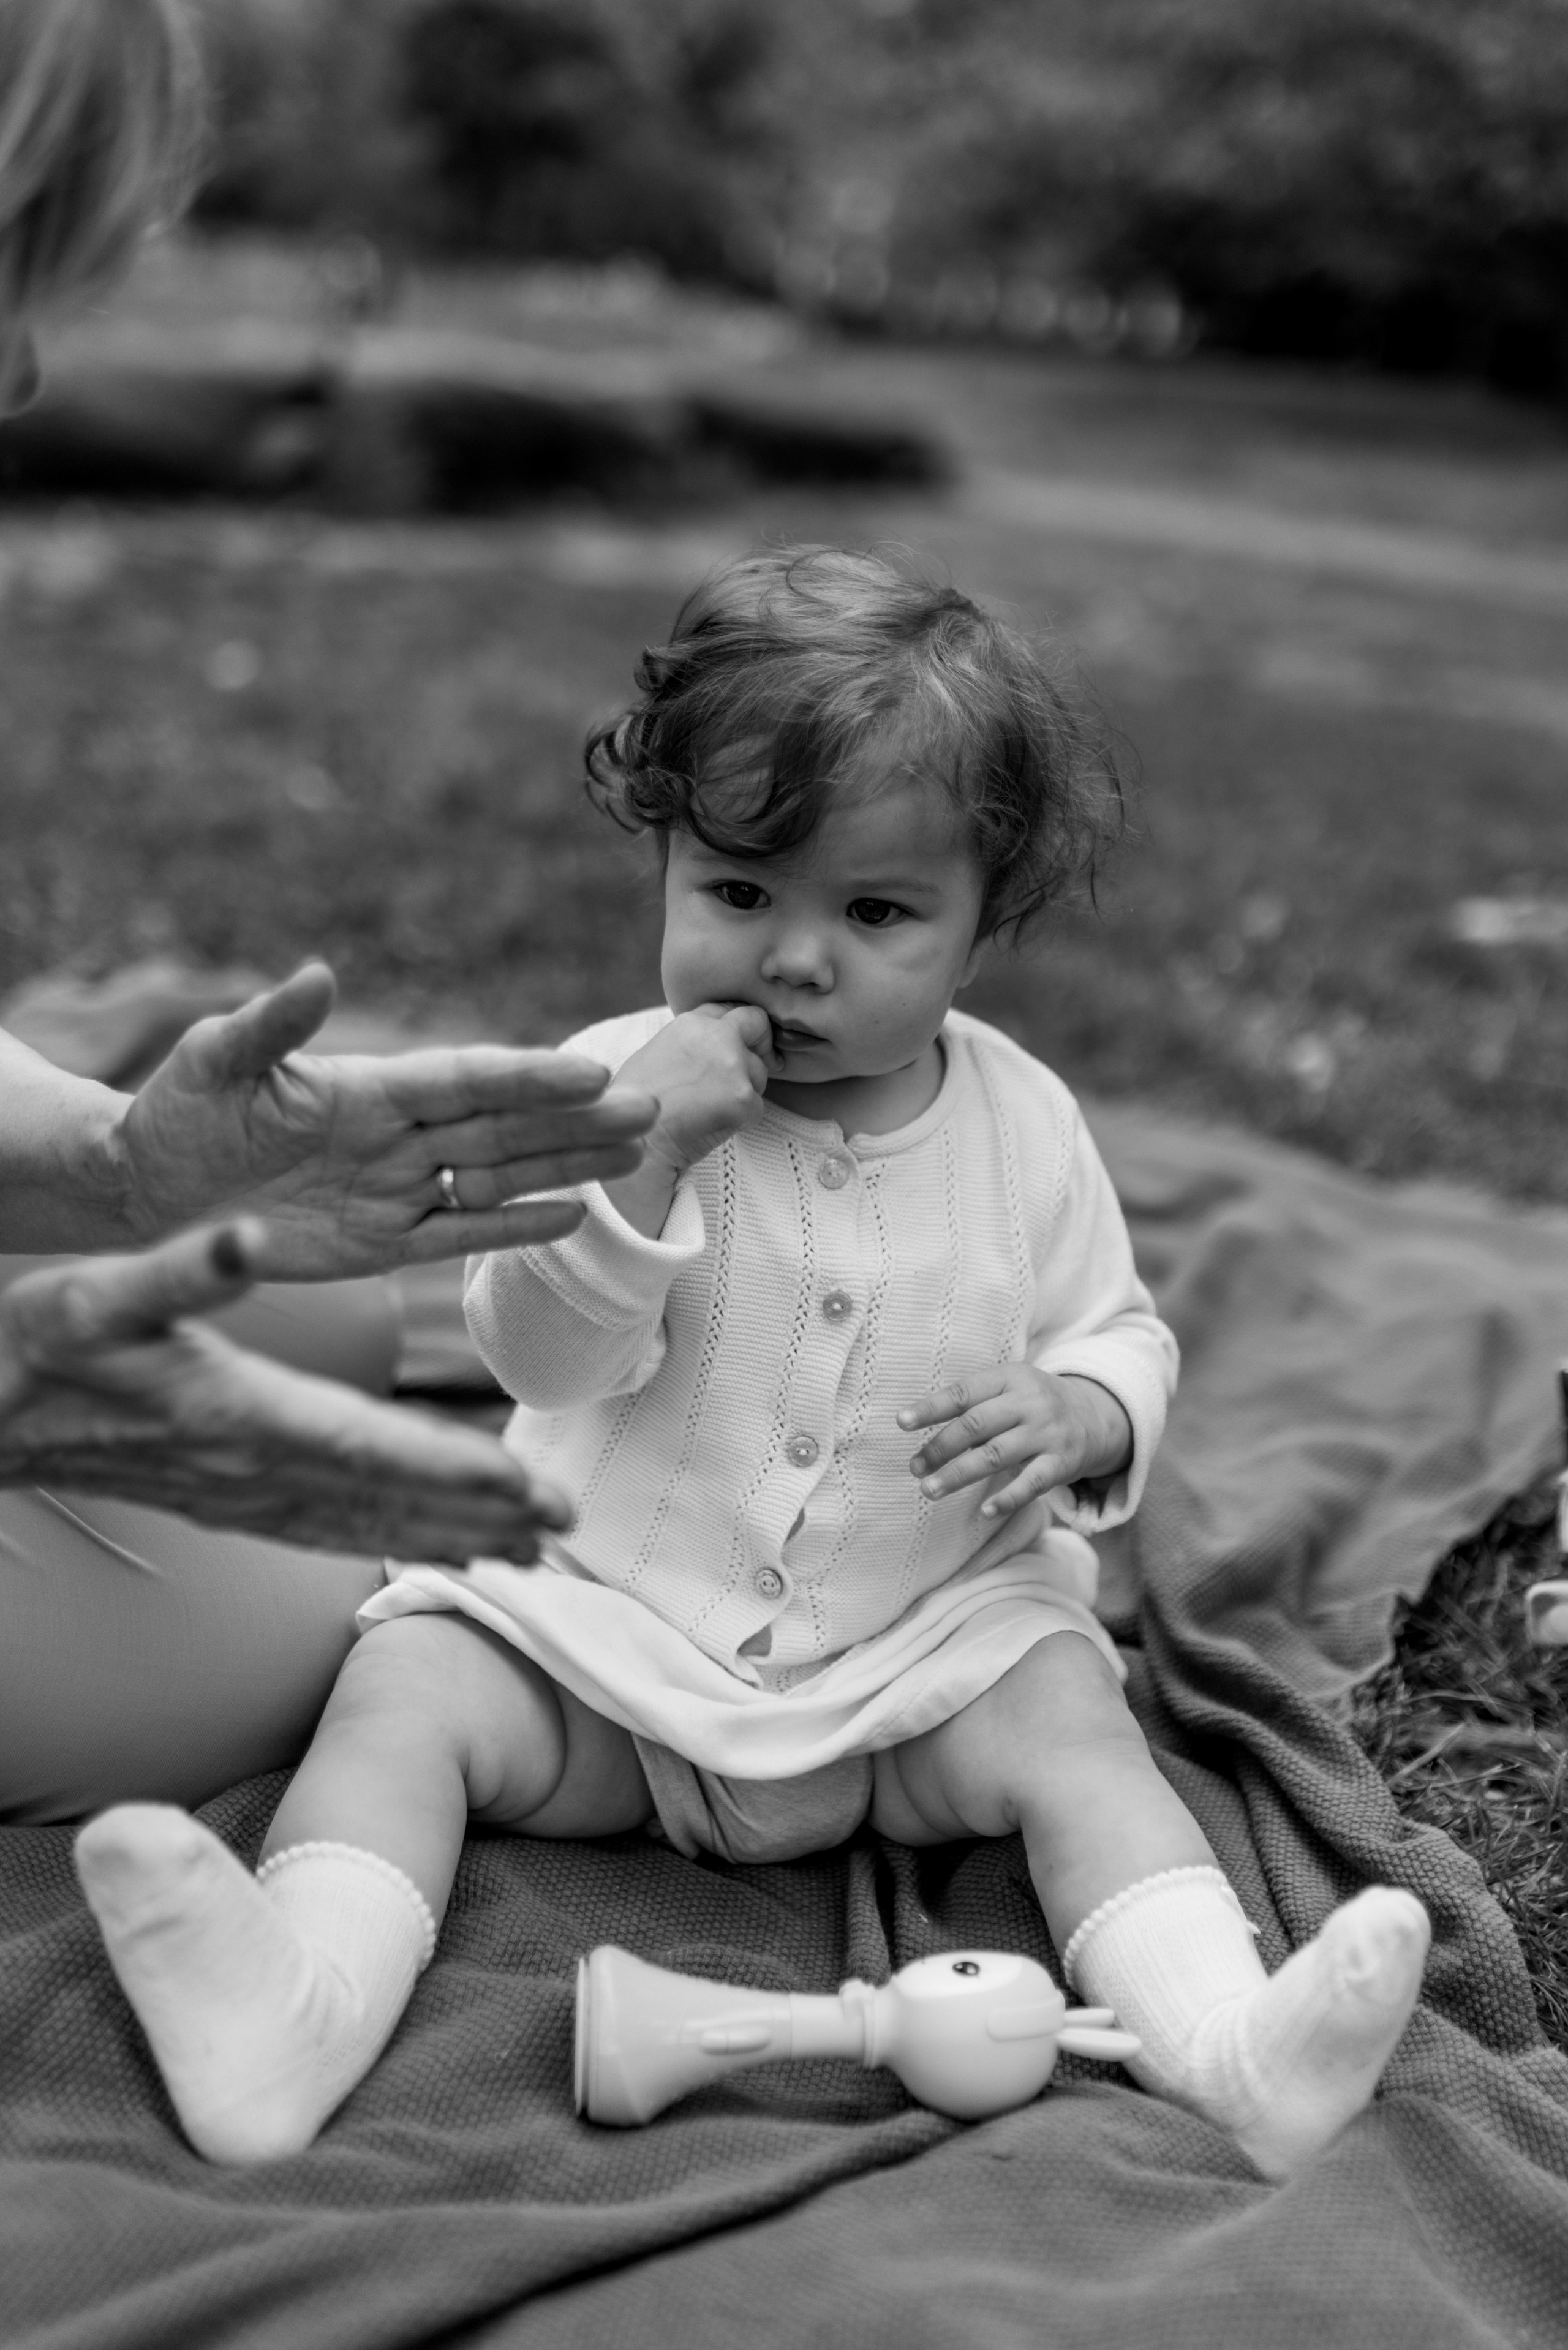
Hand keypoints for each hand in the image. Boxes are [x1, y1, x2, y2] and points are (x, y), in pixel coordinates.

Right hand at [0, 1226, 573, 1561]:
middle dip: (478, 1518)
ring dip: (444, 1539)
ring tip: (524, 1553)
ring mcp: (236, 1496)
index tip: (527, 1494)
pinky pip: (325, 1531)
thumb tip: (248, 1237)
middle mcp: (248, 1468)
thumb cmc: (33, 1346)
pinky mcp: (224, 1503)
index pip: (370, 1450)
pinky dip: (386, 1541)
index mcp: (236, 1412)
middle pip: (385, 1501)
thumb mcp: (95, 1291)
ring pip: (361, 1525)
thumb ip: (180, 1268)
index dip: (453, 1473)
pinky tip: (426, 1548)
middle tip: (562, 1534)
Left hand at [117, 964, 657, 1277]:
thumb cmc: (174, 1112)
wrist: (144, 1189)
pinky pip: (460, 1234)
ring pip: (500, 1176)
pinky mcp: (381, 1243)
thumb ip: (272, 1023)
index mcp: (368, 1088)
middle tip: (651, 1110)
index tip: (591, 1073)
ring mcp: (395, 1189)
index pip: (466, 1081)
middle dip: (577, 1121)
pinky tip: (572, 1215)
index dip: (528, 1079)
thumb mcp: (215, 1060)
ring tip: (635, 1155)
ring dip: (567, 1166)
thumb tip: (318, 973)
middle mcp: (396, 1136)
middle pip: (504, 1127)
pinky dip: (515, 1227)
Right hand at [615, 1004, 777, 1177]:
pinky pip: (756, 1108)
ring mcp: (733, 1065)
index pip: (728, 1009)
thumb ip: (689, 1042)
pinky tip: (712, 1126)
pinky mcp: (743, 1098)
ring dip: (744, 1091)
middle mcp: (716, 1036)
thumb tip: (707, 1045)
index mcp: (691, 1023)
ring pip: (758, 1073)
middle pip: (756, 1024)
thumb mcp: (656, 1053)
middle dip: (761, 1041)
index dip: (736, 1026)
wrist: (639, 1143)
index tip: (740, 1039)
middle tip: (758, 1061)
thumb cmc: (637, 1105)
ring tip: (709, 1109)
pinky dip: (741, 1120)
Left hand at [897, 1366, 1132, 1519]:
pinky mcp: (1062, 1463)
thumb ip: (974, 1406)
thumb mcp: (1009, 1389)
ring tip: (930, 1489)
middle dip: (940, 1448)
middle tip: (915, 1468)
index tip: (901, 1422)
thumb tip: (919, 1430)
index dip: (931, 1407)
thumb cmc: (1032, 1405)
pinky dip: (1008, 1498)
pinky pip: (1032, 1483)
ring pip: (996, 1455)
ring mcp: (1047, 1433)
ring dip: (959, 1475)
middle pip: (976, 1425)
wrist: (1095, 1416)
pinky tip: (985, 1510)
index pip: (964, 1392)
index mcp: (1010, 1378)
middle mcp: (1029, 1403)